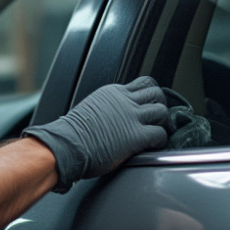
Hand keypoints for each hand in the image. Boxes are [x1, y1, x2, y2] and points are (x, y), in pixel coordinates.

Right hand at [22, 76, 170, 192]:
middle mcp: (124, 100)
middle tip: (159, 118)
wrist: (65, 145)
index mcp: (113, 92)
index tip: (149, 105)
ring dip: (164, 122)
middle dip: (161, 104)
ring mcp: (131, 117)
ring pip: (162, 111)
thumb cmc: (71, 134)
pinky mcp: (135, 137)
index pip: (142, 83)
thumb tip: (110, 117)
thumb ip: (106, 108)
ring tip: (160, 132)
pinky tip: (154, 146)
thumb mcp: (90, 109)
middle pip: (156, 92)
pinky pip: (160, 134)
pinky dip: (161, 140)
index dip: (150, 95)